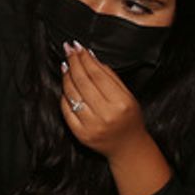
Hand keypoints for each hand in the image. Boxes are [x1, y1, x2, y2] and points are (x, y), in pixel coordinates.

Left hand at [59, 43, 148, 158]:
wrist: (128, 147)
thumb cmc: (129, 118)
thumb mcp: (128, 96)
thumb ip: (111, 77)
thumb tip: (91, 57)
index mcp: (121, 102)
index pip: (97, 75)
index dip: (85, 59)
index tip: (78, 47)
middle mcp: (106, 114)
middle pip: (83, 82)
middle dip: (74, 63)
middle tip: (68, 50)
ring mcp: (91, 125)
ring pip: (72, 95)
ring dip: (66, 77)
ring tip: (66, 65)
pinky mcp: (80, 134)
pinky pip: (67, 110)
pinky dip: (65, 96)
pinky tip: (66, 86)